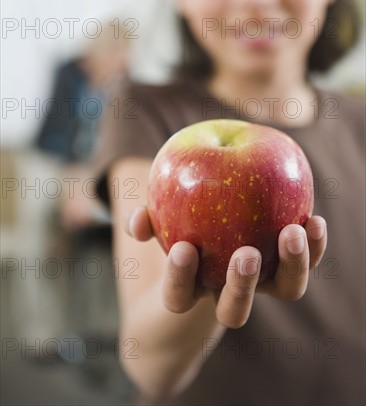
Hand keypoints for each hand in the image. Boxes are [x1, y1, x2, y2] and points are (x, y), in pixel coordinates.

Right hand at [126, 207, 326, 328]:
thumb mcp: (157, 225)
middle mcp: (228, 294)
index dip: (180, 278)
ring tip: (292, 231)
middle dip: (241, 286)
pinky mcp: (286, 266)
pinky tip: (314, 220)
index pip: (179, 298)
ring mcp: (262, 283)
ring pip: (282, 291)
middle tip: (245, 253)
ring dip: (291, 266)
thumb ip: (143, 222)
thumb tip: (137, 218)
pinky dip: (314, 247)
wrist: (211, 249)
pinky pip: (305, 263)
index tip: (183, 248)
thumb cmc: (178, 233)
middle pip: (235, 311)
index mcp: (191, 290)